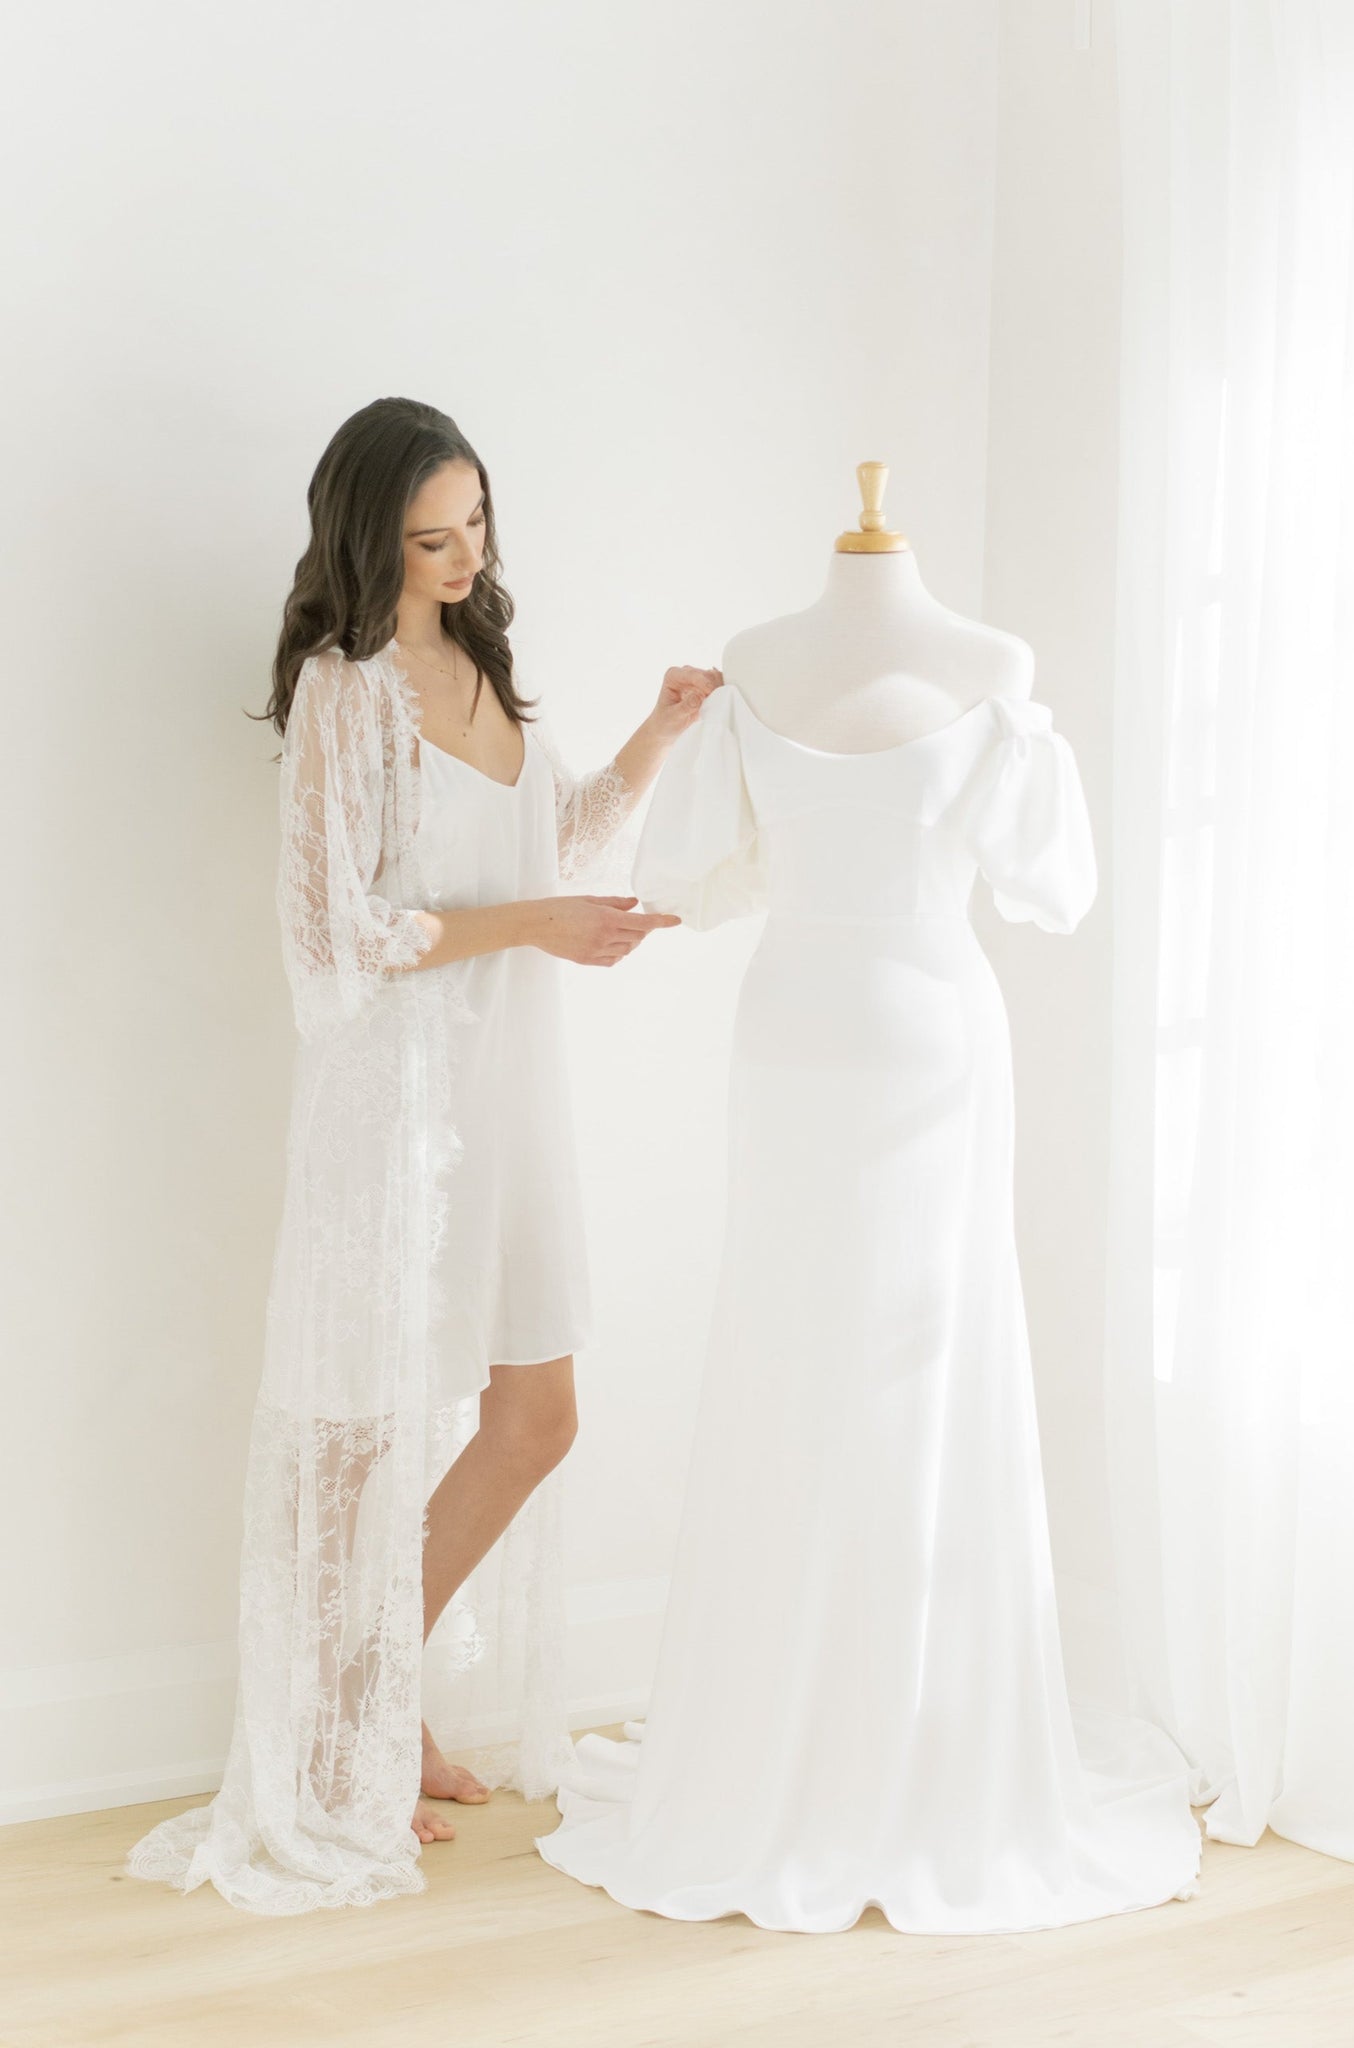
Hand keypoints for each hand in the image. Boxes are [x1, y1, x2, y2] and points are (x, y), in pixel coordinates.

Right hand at [528, 895, 680, 965]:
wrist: (535, 925)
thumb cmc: (560, 907)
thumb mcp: (589, 899)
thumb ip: (615, 903)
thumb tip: (634, 904)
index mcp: (606, 918)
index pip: (643, 923)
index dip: (662, 922)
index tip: (675, 920)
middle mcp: (604, 937)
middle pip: (638, 938)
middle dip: (642, 930)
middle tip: (636, 921)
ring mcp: (596, 951)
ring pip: (627, 951)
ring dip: (630, 942)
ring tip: (619, 931)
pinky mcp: (587, 961)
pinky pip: (613, 960)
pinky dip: (618, 953)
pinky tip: (610, 944)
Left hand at [647, 664, 722, 745]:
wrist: (666, 729)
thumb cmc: (665, 722)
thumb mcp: (673, 716)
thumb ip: (686, 706)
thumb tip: (699, 696)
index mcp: (673, 676)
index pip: (692, 674)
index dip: (704, 682)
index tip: (712, 692)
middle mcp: (685, 674)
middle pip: (706, 674)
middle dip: (714, 686)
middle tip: (718, 701)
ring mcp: (696, 680)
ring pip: (715, 678)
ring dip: (720, 689)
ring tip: (719, 703)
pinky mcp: (705, 688)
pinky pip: (718, 686)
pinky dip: (722, 692)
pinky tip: (721, 702)